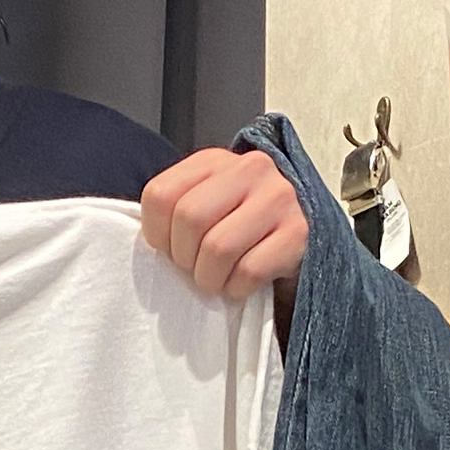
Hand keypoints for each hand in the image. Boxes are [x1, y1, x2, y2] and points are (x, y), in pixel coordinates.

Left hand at [140, 146, 306, 309]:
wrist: (296, 239)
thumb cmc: (237, 228)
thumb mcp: (204, 205)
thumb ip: (174, 212)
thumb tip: (150, 243)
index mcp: (214, 161)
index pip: (160, 195)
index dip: (156, 233)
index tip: (170, 247)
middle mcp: (250, 168)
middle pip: (190, 219)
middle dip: (184, 257)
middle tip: (195, 267)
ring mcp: (279, 197)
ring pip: (219, 248)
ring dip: (209, 278)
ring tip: (217, 278)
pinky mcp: (298, 232)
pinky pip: (249, 271)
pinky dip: (236, 288)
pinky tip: (241, 284)